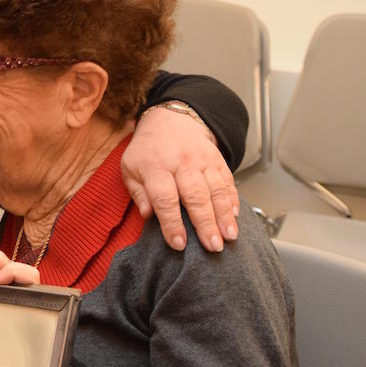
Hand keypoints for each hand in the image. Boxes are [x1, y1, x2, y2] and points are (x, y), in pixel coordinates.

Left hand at [122, 106, 238, 252]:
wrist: (170, 120)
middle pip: (195, 196)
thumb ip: (137, 192)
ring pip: (215, 189)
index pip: (164, 198)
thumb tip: (147, 214)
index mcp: (155, 166)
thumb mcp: (130, 168)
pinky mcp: (217, 159)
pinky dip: (232, 199)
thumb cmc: (148, 151)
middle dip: (205, 223)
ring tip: (229, 236)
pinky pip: (227, 180)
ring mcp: (202, 160)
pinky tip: (235, 217)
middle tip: (213, 246)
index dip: (172, 223)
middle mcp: (181, 162)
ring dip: (224, 215)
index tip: (179, 244)